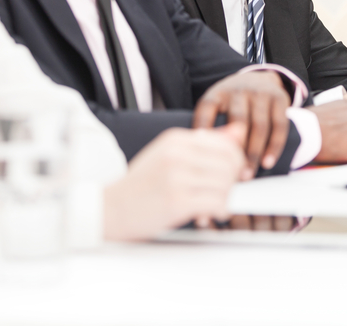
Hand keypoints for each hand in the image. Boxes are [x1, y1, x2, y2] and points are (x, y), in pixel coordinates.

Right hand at [103, 124, 244, 241]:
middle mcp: (177, 154)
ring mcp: (176, 177)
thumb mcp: (170, 155)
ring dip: (226, 198)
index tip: (235, 174)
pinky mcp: (176, 201)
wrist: (109, 208)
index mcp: (176, 139)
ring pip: (225, 184)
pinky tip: (209, 214)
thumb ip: (205, 144)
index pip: (224, 144)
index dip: (236, 161)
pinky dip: (220, 211)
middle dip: (233, 181)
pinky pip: (216, 202)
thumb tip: (238, 132)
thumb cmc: (141, 185)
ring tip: (214, 204)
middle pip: (229, 163)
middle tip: (225, 192)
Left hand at [193, 71, 289, 179]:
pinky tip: (267, 163)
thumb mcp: (218, 105)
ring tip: (248, 174)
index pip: (206, 109)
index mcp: (218, 94)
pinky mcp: (279, 98)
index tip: (199, 153)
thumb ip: (211, 125)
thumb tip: (202, 157)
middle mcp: (239, 91)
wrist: (260, 78)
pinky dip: (274, 146)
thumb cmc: (233, 103)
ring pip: (259, 125)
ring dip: (254, 153)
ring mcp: (260, 93)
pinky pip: (279, 125)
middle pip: (238, 121)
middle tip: (231, 174)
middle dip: (235, 149)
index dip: (202, 129)